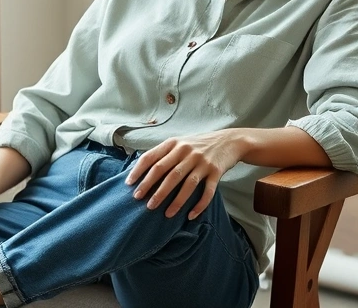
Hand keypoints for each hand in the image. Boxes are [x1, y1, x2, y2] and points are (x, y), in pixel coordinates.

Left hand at [125, 130, 243, 219]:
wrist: (229, 141)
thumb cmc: (198, 145)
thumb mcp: (180, 143)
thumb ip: (163, 154)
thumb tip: (139, 171)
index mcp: (174, 144)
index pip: (151, 157)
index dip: (139, 171)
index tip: (129, 185)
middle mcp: (186, 151)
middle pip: (166, 172)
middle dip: (152, 188)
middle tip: (142, 202)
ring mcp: (202, 162)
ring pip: (186, 184)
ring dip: (175, 200)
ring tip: (165, 214)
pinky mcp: (216, 171)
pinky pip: (207, 191)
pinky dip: (199, 205)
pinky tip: (191, 215)